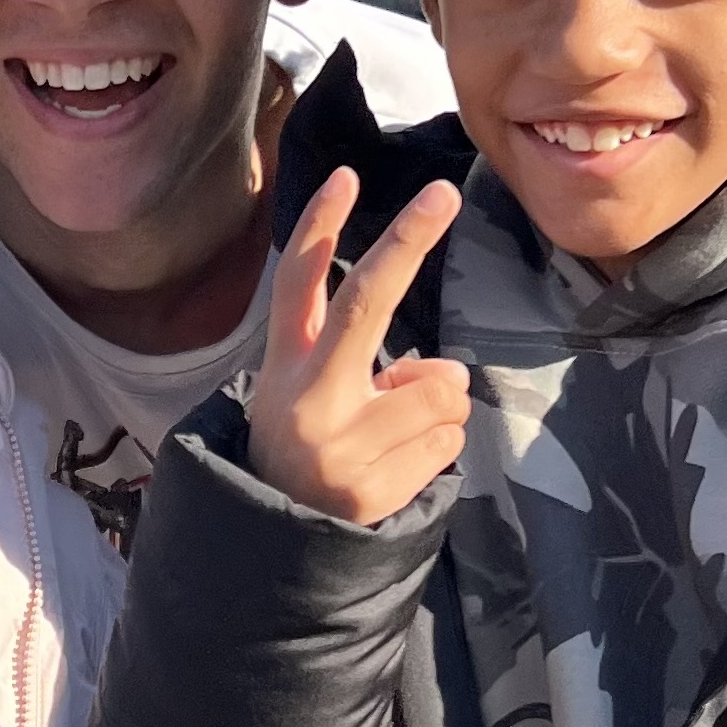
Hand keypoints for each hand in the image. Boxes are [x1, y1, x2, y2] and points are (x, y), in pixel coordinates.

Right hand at [249, 168, 469, 526]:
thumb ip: (374, 369)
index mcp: (287, 367)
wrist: (278, 550)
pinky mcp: (372, 487)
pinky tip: (397, 469)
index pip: (299, 284)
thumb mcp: (316, 400)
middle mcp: (308, 398)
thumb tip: (445, 374)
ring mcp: (340, 444)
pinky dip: (437, 450)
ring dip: (438, 409)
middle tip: (444, 194)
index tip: (346, 176)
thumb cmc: (311, 453)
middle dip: (408, 240)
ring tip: (394, 438)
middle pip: (366, 303)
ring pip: (440, 389)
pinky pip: (448, 443)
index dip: (320, 227)